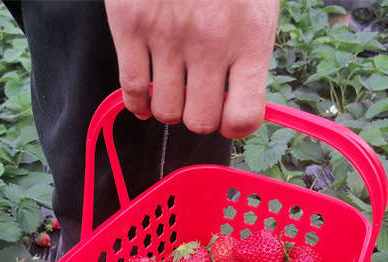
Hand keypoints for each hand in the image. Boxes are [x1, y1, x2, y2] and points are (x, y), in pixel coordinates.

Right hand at [105, 0, 279, 139]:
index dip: (234, 123)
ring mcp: (167, 36)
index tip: (228, 113)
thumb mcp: (257, 5)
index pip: (244, 117)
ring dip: (169, 107)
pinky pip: (131, 90)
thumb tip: (239, 103)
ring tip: (172, 88)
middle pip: (199, 122)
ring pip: (165, 111)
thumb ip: (250, 52)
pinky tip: (143, 96)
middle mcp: (209, 44)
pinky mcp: (130, 25)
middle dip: (199, 116)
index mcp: (250, 38)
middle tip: (197, 98)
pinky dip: (137, 103)